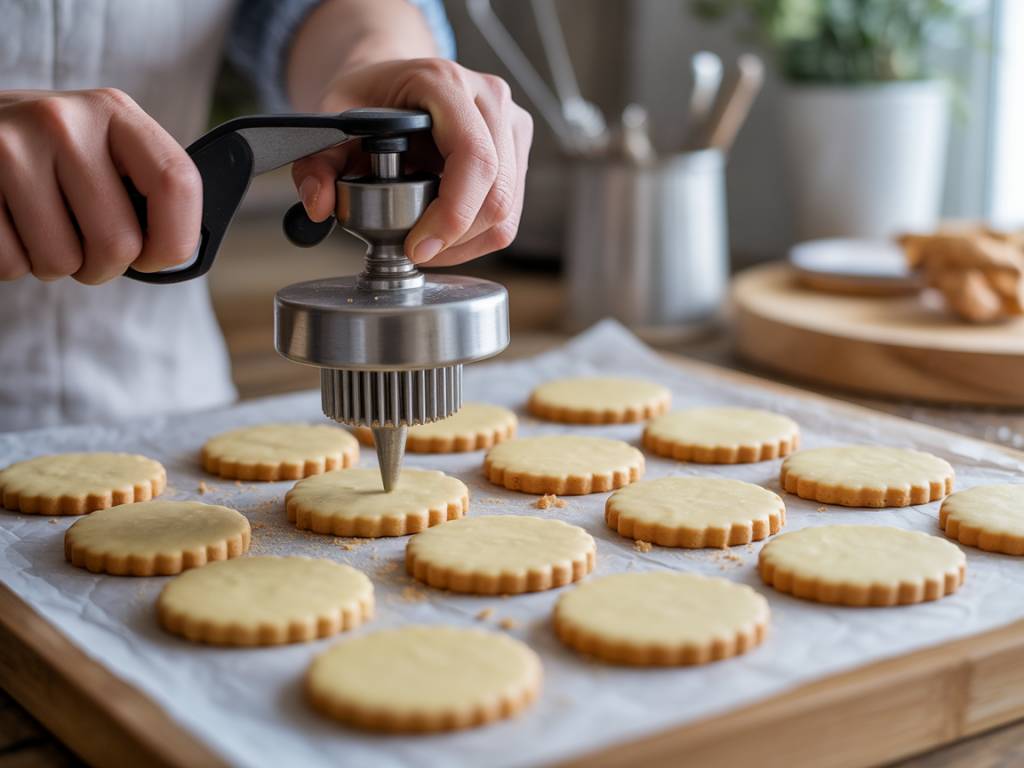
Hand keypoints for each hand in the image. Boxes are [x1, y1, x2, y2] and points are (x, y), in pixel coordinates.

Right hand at [0, 89, 200, 282]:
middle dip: (105, 266)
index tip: (156, 257)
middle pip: (118, 242)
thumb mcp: (102, 148)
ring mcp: (11, 149)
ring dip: (57, 265)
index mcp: (113, 112)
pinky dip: (15, 264)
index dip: (176, 240)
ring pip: (62, 261)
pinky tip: (12, 227)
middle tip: (86, 247)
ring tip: (44, 230)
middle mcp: (63, 122)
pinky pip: (11, 264)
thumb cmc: (53, 156)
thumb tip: (175, 252)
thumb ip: (145, 186)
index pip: (176, 183)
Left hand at [292, 59, 532, 266]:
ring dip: (466, 243)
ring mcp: (511, 122)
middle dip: (454, 238)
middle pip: (497, 194)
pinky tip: (443, 231)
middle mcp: (490, 98)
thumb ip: (316, 163)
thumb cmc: (368, 98)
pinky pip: (509, 212)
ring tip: (426, 242)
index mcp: (445, 83)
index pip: (473, 159)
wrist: (393, 81)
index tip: (416, 247)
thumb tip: (320, 204)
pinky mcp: (518, 148)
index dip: (451, 215)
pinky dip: (476, 236)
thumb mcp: (330, 122)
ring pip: (507, 211)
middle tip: (414, 251)